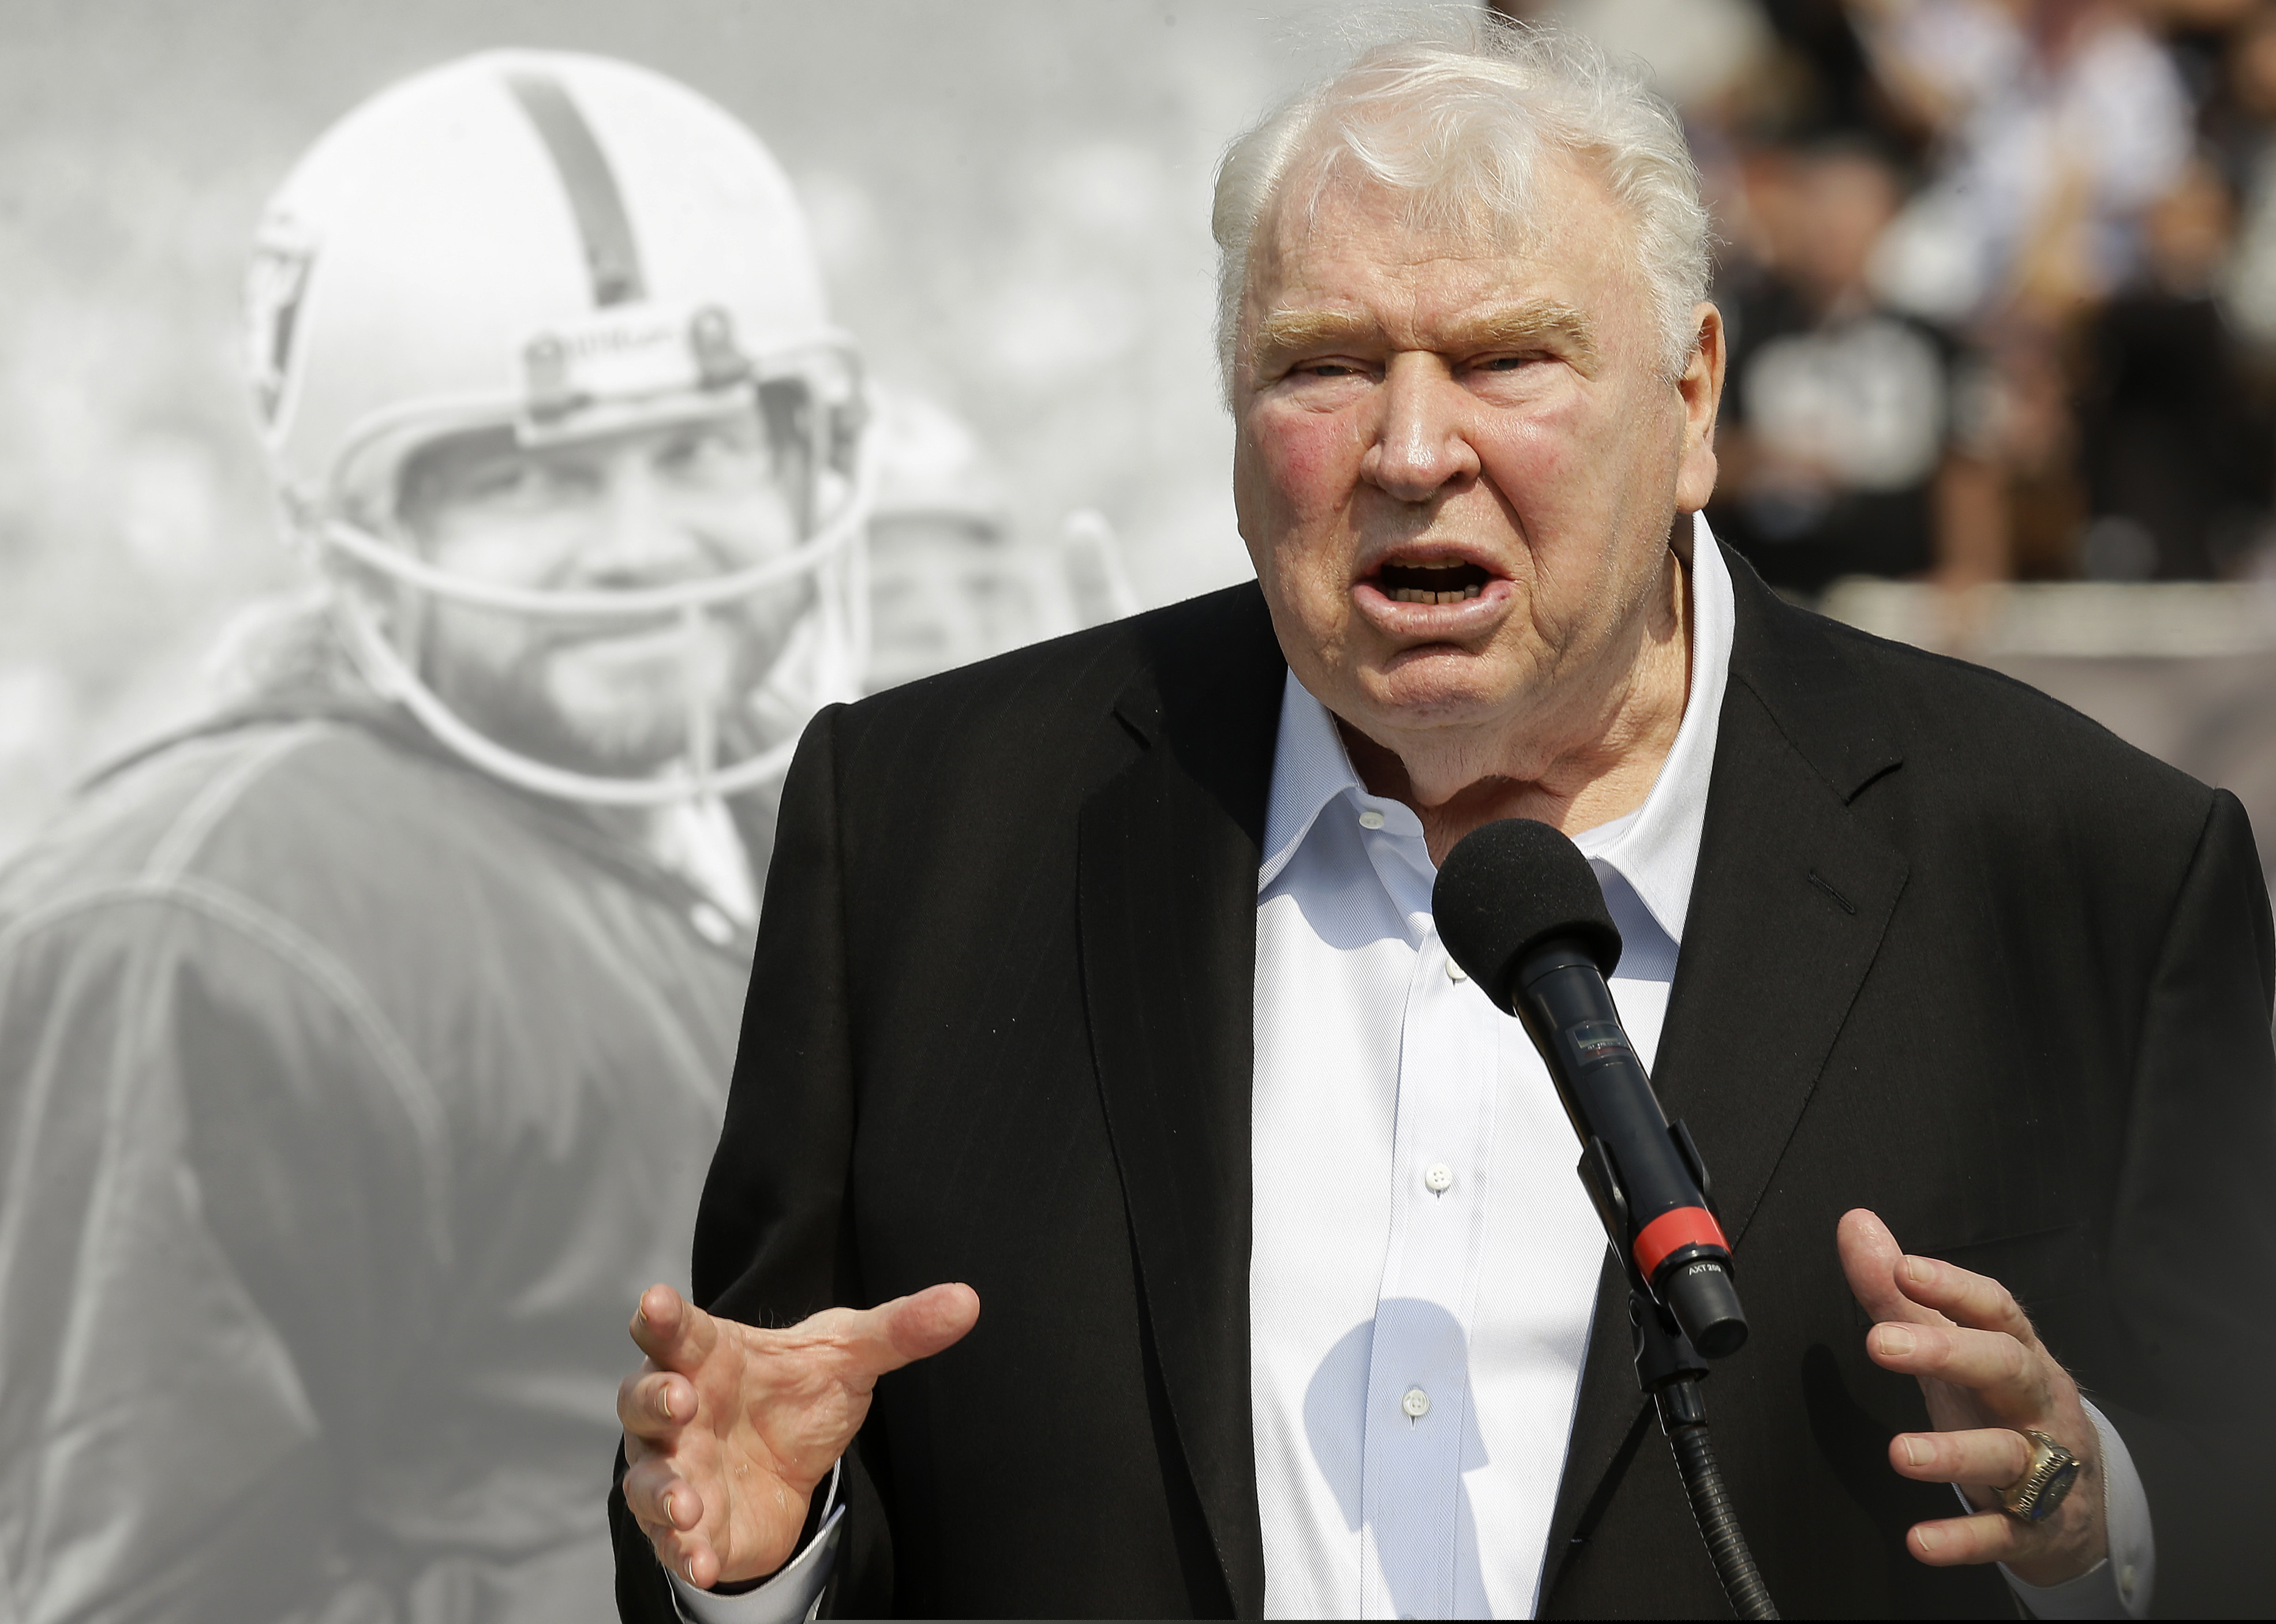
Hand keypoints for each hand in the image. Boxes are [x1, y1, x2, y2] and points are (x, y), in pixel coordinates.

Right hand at [617, 1280, 980, 1589]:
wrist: (792, 1470)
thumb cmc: (798, 1394)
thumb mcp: (851, 1357)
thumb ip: (900, 1329)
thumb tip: (966, 1302)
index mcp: (708, 1354)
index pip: (675, 1328)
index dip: (662, 1314)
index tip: (660, 1300)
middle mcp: (679, 1409)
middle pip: (642, 1396)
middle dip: (654, 1398)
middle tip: (680, 1400)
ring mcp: (677, 1468)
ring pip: (647, 1475)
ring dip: (661, 1488)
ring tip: (687, 1502)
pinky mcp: (688, 1525)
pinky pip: (671, 1539)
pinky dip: (683, 1550)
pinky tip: (701, 1560)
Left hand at [1838, 1209, 2104, 1585]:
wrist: (2080, 1501)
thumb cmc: (2001, 1406)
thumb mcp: (1954, 1348)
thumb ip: (1901, 1293)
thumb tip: (1855, 1224)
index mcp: (2018, 1354)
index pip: (1996, 1309)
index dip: (1953, 1286)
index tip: (1903, 1269)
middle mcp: (2035, 1405)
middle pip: (2006, 1369)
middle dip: (1949, 1353)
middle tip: (1882, 1343)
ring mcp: (2042, 1469)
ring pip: (2007, 1455)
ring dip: (1953, 1453)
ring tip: (1900, 1453)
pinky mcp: (2034, 1529)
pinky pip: (2002, 1534)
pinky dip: (1963, 1539)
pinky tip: (1921, 1541)